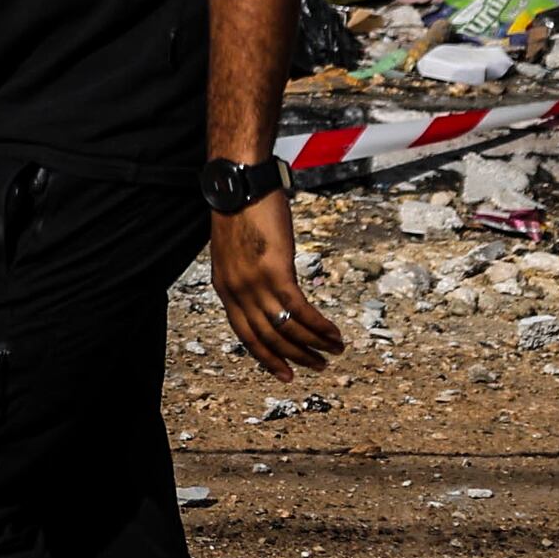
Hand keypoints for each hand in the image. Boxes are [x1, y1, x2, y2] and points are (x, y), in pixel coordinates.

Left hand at [210, 195, 349, 377]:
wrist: (239, 184)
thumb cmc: (239, 212)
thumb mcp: (234, 252)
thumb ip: (246, 277)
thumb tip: (265, 294)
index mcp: (224, 289)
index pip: (245, 335)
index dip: (266, 358)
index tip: (285, 373)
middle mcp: (237, 291)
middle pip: (267, 338)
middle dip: (295, 357)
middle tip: (318, 367)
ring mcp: (255, 283)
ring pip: (286, 328)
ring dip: (314, 344)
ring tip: (334, 351)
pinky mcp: (276, 272)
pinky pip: (300, 310)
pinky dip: (319, 326)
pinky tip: (334, 333)